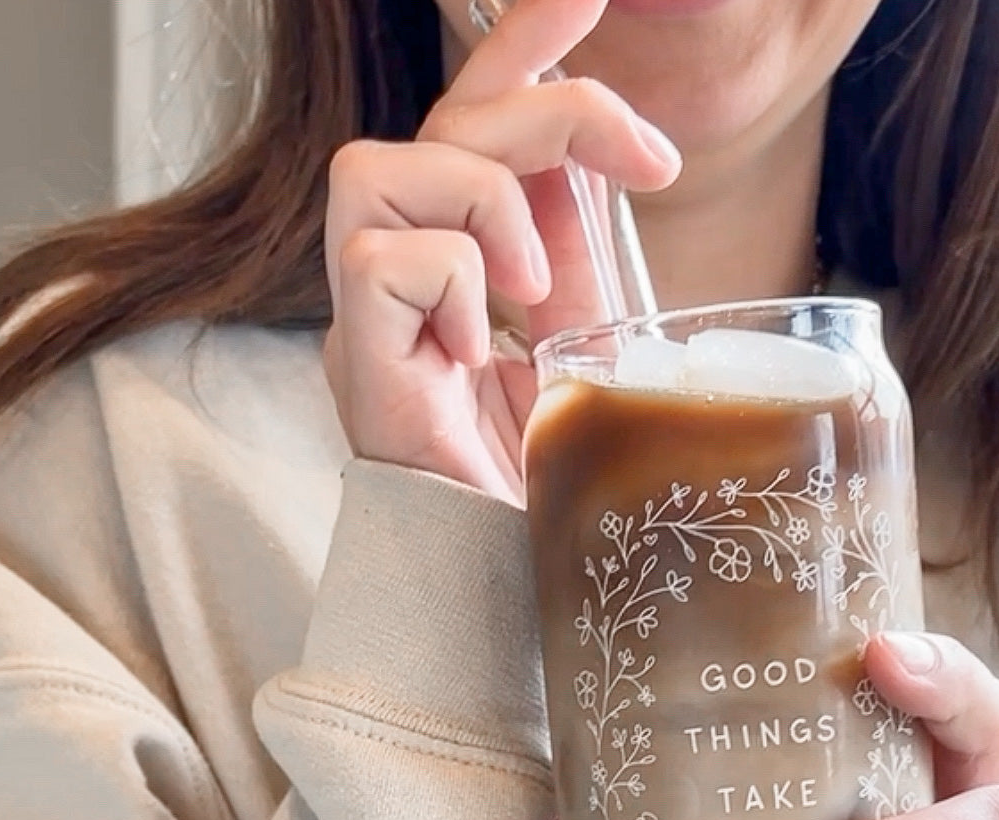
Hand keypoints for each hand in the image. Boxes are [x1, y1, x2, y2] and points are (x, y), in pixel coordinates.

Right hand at [322, 0, 679, 502]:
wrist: (508, 586)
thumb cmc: (545, 483)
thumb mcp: (582, 341)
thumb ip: (577, 254)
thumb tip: (611, 161)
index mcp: (460, 263)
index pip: (473, 123)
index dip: (522, 45)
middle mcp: (402, 276)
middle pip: (439, 122)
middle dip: (548, 108)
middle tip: (643, 158)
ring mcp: (369, 318)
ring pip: (381, 166)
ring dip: (483, 204)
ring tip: (535, 290)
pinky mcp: (354, 361)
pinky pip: (382, 258)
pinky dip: (453, 284)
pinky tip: (483, 348)